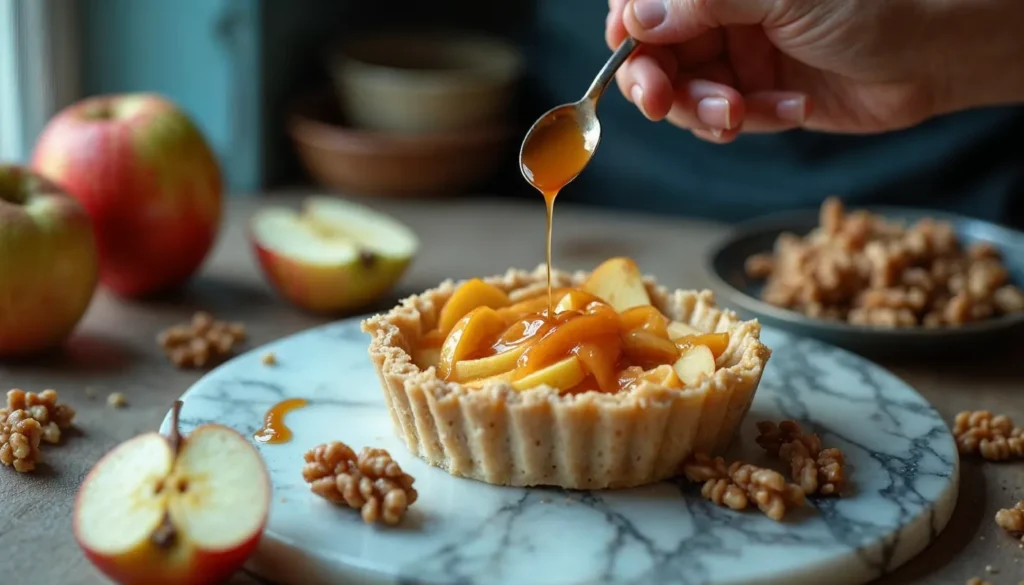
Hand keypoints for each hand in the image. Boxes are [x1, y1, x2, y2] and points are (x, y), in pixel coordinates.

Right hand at [606, 0, 1018, 142]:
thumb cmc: (871, 4)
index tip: (623, 52)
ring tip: (740, 113)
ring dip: (702, 110)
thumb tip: (634, 16)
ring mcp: (739, 54)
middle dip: (656, 81)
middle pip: (655, 52)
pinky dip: (746, 120)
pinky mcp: (757, 94)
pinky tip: (788, 107)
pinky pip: (722, 118)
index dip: (627, 27)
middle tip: (661, 102)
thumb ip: (703, 3)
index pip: (647, 1)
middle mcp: (723, 13)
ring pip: (684, 93)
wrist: (934, 54)